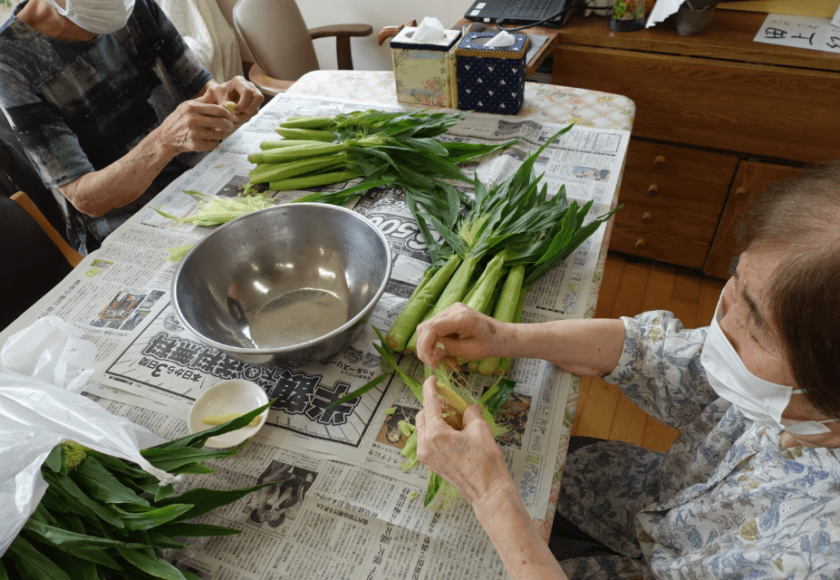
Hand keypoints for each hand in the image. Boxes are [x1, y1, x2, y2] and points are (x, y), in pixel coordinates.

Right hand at [158, 90, 233, 153]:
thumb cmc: (180, 119)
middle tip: (230, 126)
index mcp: (193, 108)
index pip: (218, 109)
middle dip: (229, 124)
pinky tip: (209, 140)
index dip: (228, 113)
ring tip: (218, 132)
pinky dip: (214, 142)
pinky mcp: (196, 145)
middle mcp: (193, 120)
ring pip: (220, 134)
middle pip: (222, 122)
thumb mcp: (188, 106)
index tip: (230, 116)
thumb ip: (203, 99)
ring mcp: (195, 133)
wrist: (166, 137)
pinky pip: (214, 144)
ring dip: (221, 134)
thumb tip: (213, 90)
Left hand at [212, 76, 263, 124]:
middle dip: (247, 110)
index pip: (248, 91)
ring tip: (233, 119)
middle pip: (258, 98)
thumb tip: (231, 111)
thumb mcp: (220, 95)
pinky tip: (236, 119)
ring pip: (256, 108)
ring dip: (245, 117)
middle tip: (236, 115)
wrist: (224, 94)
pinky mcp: (255, 104)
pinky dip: (244, 119)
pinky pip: (253, 114)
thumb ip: (224, 102)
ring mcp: (255, 96)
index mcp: (240, 81)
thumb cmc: (222, 92)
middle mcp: (251, 87)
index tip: (235, 110)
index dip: (243, 103)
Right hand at [415, 303, 512, 368]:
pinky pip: (435, 330)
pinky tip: (446, 354)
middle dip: (425, 348)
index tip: (430, 362)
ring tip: (443, 361)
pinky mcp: (449, 316)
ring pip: (427, 329)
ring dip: (430, 348)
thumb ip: (449, 350)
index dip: (425, 346)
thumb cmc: (491, 344)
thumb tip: (431, 354)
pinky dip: (436, 344)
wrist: (501, 336)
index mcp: (462, 317)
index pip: (432, 328)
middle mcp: (453, 310)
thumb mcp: (470, 351)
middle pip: (426, 327)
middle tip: (434, 364)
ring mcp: (451, 311)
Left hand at [415, 376, 511, 504]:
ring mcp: (426, 456)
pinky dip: (437, 432)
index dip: (430, 388)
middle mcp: (425, 445)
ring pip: (424, 429)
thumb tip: (467, 409)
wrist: (489, 492)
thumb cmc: (486, 461)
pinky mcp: (431, 464)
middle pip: (423, 416)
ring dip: (436, 420)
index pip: (429, 404)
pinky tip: (455, 433)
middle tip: (452, 403)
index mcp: (435, 434)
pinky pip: (428, 441)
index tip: (432, 379)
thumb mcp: (480, 429)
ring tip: (456, 420)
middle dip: (435, 406)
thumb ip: (469, 412)